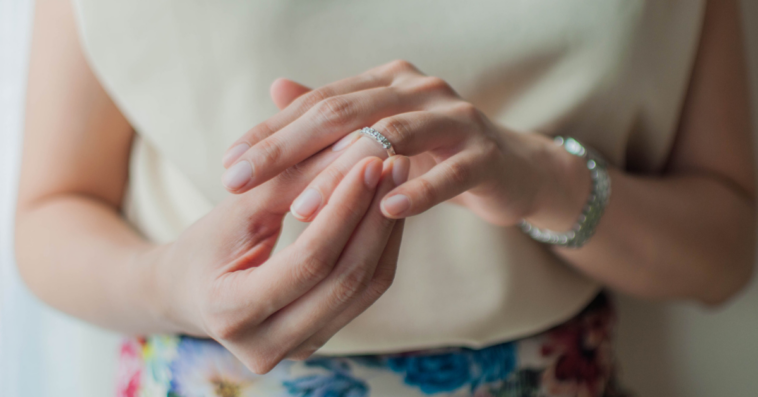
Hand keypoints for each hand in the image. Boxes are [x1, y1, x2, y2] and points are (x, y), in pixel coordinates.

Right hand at [149, 149, 409, 372]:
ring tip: (397, 180)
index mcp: (231, 314)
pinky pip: (364, 294)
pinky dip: (380, 248)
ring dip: (386, 231)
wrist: (187, 291)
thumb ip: (289, 181)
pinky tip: (387, 209)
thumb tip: (352, 145)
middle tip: (394, 164)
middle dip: (374, 217)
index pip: (309, 261)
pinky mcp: (319, 339)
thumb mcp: (236, 210)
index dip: (344, 209)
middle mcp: (266, 346)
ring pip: (364, 289)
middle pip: (345, 280)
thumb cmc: (204, 244)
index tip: (369, 161)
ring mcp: (297, 349)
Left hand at [221, 60, 590, 228]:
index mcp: (386, 81)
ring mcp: (455, 118)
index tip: (229, 165)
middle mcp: (417, 89)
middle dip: (287, 147)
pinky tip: (386, 211)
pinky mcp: (485, 154)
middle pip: (343, 113)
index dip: (270, 133)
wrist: (514, 168)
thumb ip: (335, 112)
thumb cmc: (437, 154)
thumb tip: (277, 87)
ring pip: (391, 138)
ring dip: (343, 175)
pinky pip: (450, 172)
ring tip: (301, 208)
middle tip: (242, 179)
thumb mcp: (383, 131)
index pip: (318, 103)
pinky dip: (418, 190)